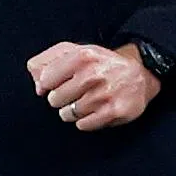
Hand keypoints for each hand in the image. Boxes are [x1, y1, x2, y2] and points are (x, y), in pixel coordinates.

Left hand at [26, 41, 161, 130]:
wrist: (139, 74)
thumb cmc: (101, 64)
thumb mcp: (77, 51)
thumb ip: (49, 59)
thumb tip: (36, 81)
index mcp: (83, 55)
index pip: (46, 78)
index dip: (50, 83)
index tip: (59, 81)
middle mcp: (93, 73)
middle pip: (54, 99)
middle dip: (62, 98)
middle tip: (77, 91)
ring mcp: (104, 94)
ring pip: (67, 114)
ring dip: (74, 110)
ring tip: (88, 99)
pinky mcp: (113, 112)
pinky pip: (83, 125)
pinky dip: (86, 120)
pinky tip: (97, 109)